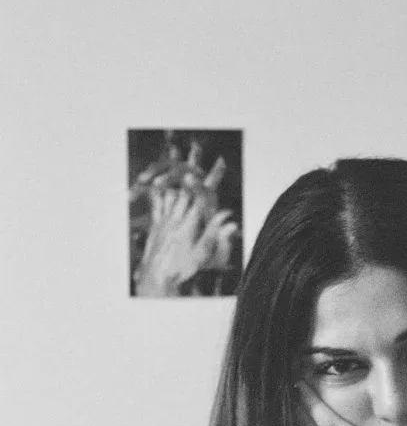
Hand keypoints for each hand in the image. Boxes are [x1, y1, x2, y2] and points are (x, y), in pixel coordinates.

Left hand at [132, 144, 238, 296]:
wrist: (157, 279)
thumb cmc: (181, 271)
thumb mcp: (203, 256)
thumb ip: (215, 236)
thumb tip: (231, 221)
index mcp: (190, 224)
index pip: (204, 194)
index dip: (213, 177)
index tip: (221, 162)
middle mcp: (176, 218)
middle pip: (186, 185)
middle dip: (193, 164)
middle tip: (197, 146)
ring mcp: (164, 220)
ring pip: (170, 189)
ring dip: (173, 170)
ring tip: (174, 152)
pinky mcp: (155, 225)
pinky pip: (156, 202)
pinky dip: (157, 189)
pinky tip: (156, 178)